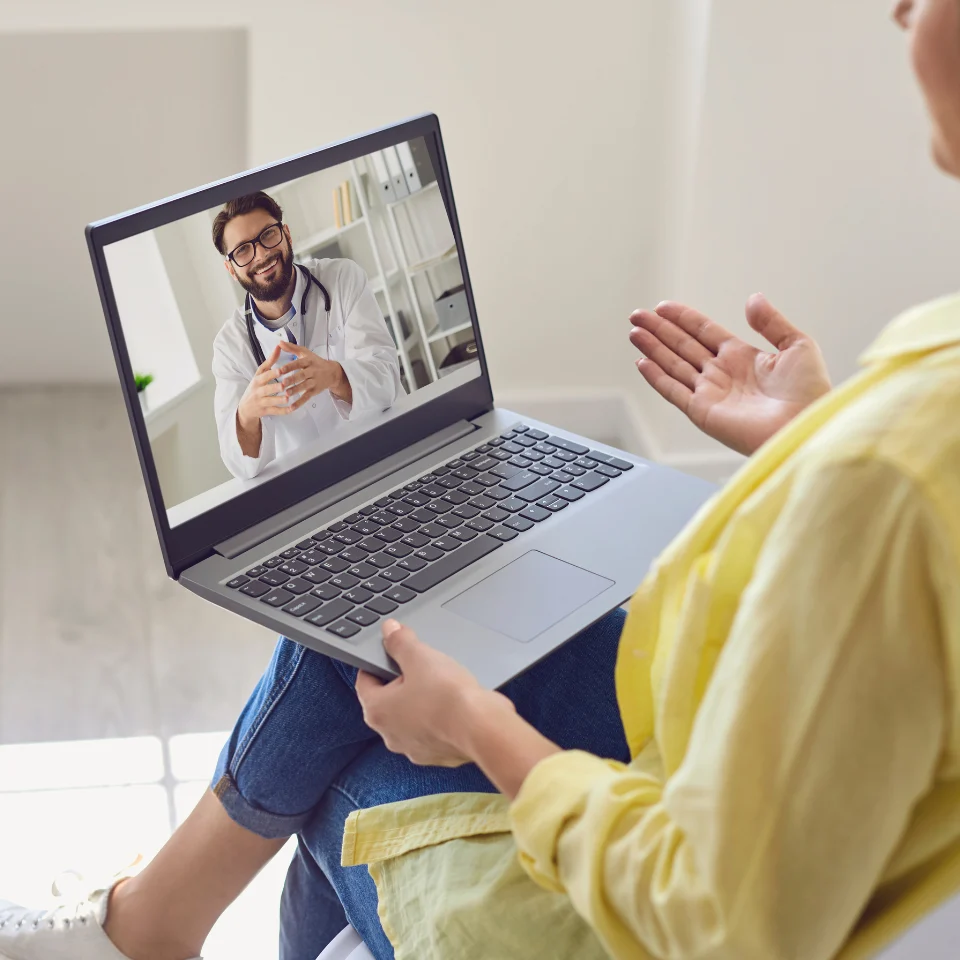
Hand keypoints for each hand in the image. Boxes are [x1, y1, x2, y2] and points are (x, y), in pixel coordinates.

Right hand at [236, 344, 299, 427]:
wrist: (246, 408)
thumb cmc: (256, 387)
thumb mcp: (260, 374)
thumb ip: (270, 361)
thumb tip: (279, 345)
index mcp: (257, 380)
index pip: (264, 376)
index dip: (272, 373)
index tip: (281, 370)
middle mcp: (258, 391)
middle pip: (266, 389)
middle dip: (275, 387)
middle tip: (284, 385)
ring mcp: (261, 402)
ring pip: (270, 401)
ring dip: (279, 399)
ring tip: (288, 397)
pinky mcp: (265, 411)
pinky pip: (275, 411)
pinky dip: (283, 411)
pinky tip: (291, 409)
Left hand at [276, 342, 351, 410]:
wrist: (333, 372)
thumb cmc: (315, 362)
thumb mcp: (305, 353)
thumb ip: (292, 348)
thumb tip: (280, 342)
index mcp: (308, 361)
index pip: (298, 363)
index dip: (289, 367)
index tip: (280, 370)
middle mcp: (312, 371)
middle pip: (302, 375)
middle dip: (292, 380)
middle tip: (282, 384)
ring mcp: (314, 382)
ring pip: (304, 386)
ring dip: (296, 390)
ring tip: (286, 394)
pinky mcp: (315, 391)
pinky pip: (307, 397)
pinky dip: (300, 403)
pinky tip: (292, 407)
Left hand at [355, 620, 514, 767]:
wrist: (483, 729)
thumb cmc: (447, 695)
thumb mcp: (420, 656)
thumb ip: (400, 641)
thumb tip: (389, 630)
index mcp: (377, 711)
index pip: (365, 681)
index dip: (376, 662)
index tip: (391, 652)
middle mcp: (390, 734)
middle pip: (388, 700)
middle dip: (402, 681)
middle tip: (420, 666)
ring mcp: (413, 748)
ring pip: (411, 716)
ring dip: (421, 701)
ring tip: (441, 685)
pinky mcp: (437, 754)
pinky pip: (432, 730)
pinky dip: (439, 718)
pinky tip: (455, 704)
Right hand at [629, 295, 831, 456]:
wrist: (806, 426)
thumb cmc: (809, 393)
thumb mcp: (798, 345)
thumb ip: (771, 322)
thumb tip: (752, 299)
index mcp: (742, 358)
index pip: (704, 333)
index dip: (683, 319)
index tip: (664, 307)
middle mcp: (722, 374)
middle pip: (682, 346)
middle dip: (659, 330)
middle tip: (638, 315)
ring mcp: (710, 393)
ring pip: (673, 365)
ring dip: (652, 348)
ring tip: (635, 332)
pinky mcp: (702, 411)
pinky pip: (673, 391)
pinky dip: (655, 377)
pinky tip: (642, 362)